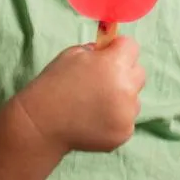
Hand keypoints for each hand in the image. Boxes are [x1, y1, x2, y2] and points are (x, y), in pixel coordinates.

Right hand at [13, 36, 145, 154]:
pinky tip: (94, 120)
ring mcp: (127, 113)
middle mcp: (126, 88)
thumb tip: (112, 49)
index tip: (108, 54)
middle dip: (124, 72)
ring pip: (135, 98)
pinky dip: (115, 118)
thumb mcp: (73, 54)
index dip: (118, 49)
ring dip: (122, 97)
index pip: (131, 46)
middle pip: (138, 72)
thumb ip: (98, 50)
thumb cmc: (54, 84)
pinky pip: (127, 119)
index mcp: (114, 64)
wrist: (40, 124)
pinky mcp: (124, 133)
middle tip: (102, 80)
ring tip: (95, 103)